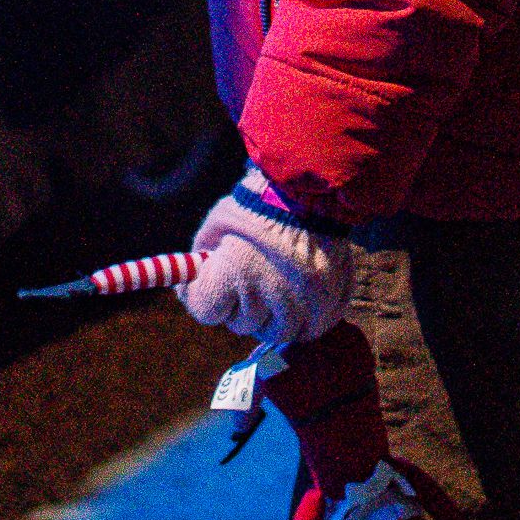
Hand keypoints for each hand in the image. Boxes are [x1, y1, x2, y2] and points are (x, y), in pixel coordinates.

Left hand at [185, 169, 354, 343]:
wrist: (308, 187)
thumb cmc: (255, 205)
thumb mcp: (216, 226)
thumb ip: (203, 262)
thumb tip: (189, 288)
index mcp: (237, 271)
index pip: (206, 311)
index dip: (200, 298)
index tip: (202, 288)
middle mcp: (272, 292)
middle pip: (241, 324)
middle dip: (235, 306)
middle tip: (241, 283)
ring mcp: (305, 299)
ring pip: (276, 332)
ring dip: (267, 319)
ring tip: (267, 292)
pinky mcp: (329, 299)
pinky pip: (310, 328)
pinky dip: (300, 321)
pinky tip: (295, 300)